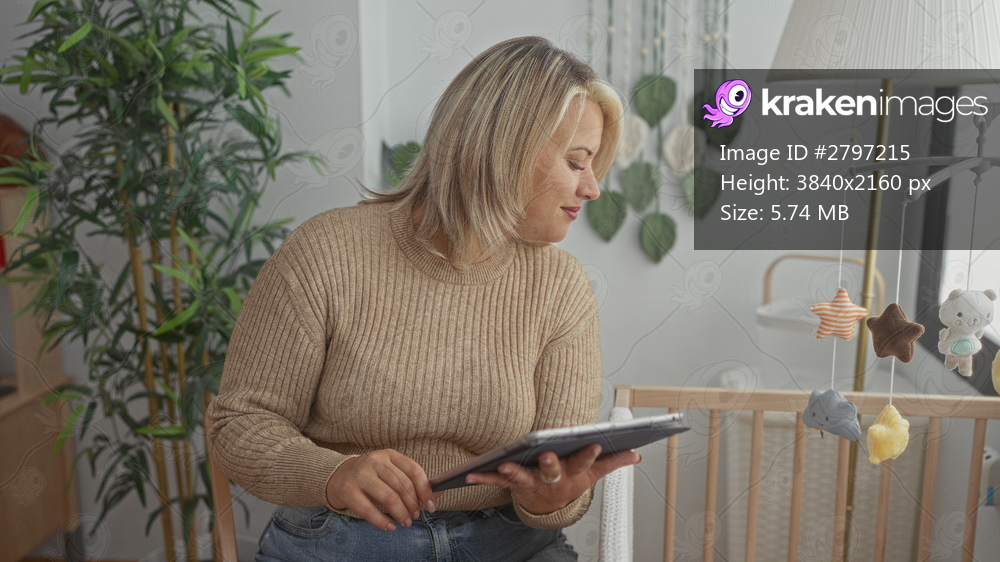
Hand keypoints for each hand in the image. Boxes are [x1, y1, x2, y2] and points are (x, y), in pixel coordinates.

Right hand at [326, 449, 444, 530]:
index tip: (431, 506)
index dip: (425, 490)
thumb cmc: (370, 476)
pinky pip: (369, 510)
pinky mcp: (348, 490)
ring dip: (401, 514)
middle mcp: (375, 461)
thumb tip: (439, 494)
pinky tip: (390, 526)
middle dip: (413, 505)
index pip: (414, 471)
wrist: (336, 475)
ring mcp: (360, 475)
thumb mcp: (391, 472)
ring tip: (405, 522)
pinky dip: (382, 521)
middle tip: (415, 517)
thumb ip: (413, 482)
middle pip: (402, 486)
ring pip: (389, 497)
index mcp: (389, 455)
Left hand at [464, 444, 640, 515]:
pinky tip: (470, 473)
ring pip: (522, 476)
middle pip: (552, 470)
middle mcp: (552, 479)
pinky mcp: (512, 484)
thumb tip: (637, 453)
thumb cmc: (570, 481)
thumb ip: (613, 462)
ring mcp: (531, 483)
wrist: (549, 506)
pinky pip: (497, 480)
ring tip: (504, 464)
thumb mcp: (593, 474)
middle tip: (548, 454)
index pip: (584, 462)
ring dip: (512, 471)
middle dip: (551, 463)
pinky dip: (484, 476)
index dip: (590, 454)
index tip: (595, 443)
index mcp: (573, 473)